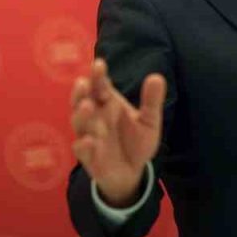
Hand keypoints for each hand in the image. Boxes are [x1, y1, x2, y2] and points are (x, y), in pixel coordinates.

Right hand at [70, 58, 166, 206]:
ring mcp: (89, 135)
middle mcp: (95, 116)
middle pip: (82, 100)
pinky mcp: (89, 157)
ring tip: (87, 106)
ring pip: (79, 123)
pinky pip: (82, 150)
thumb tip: (157, 77)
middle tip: (83, 83)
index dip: (98, 75)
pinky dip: (84, 145)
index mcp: (107, 102)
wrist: (133, 172)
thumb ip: (151, 101)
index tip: (99, 65)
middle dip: (81, 92)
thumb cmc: (137, 141)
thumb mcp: (149, 121)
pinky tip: (89, 141)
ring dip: (81, 115)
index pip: (99, 85)